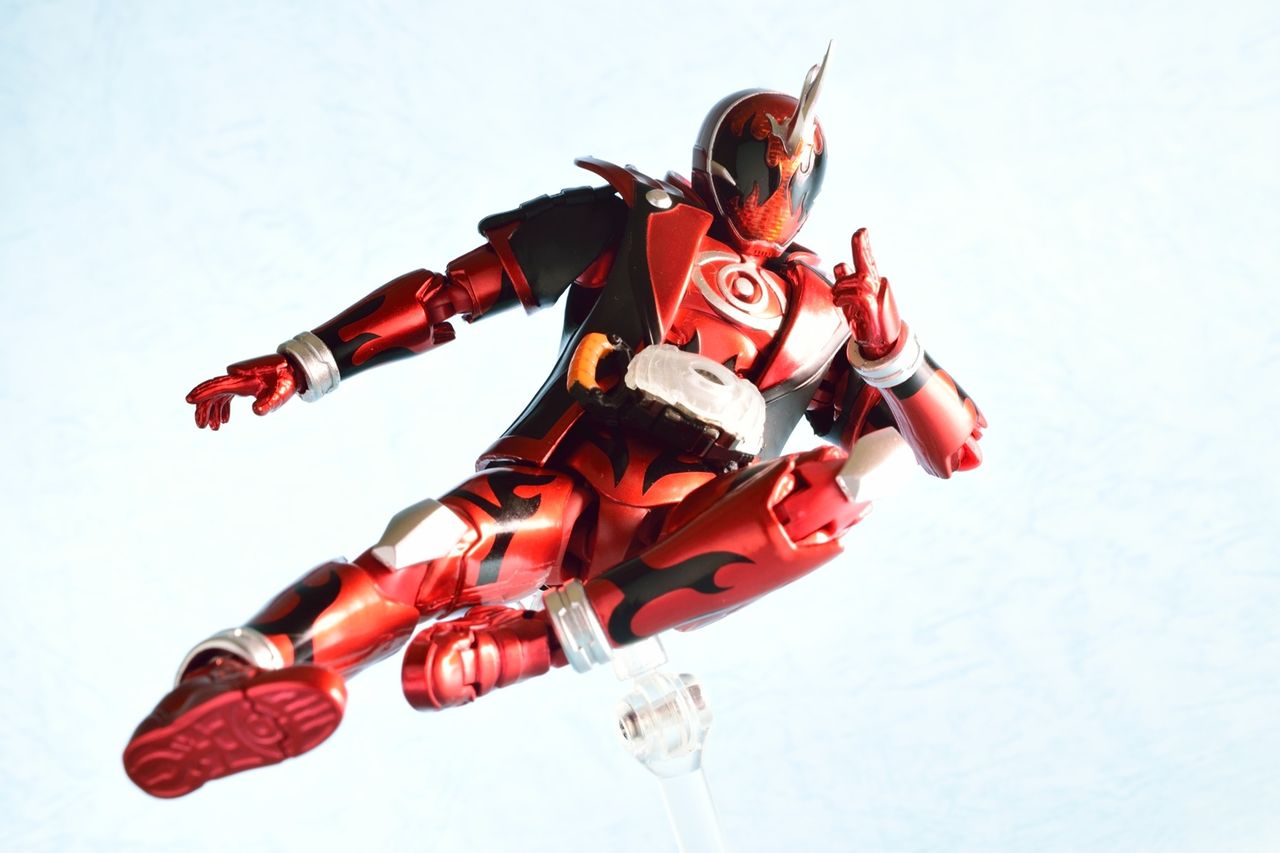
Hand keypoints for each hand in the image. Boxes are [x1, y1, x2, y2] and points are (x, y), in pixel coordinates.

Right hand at [185, 353, 298, 429]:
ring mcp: (239, 381)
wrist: (294, 370)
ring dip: (213, 411)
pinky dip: (223, 407)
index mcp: (241, 380)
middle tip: (202, 426)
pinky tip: (225, 420)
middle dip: (204, 409)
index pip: (216, 386)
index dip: (202, 393)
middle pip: (213, 392)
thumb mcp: (280, 394)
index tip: (188, 401)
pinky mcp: (243, 384)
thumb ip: (268, 403)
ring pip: (218, 395)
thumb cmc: (286, 381)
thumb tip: (256, 411)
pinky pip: (227, 395)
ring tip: (213, 428)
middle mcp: (236, 378)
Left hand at [832, 228, 902, 360]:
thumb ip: (847, 283)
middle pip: (867, 263)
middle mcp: (877, 286)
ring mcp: (876, 296)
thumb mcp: (852, 301)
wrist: (881, 343)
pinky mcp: (872, 307)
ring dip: (840, 289)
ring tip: (838, 300)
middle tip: (860, 232)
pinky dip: (843, 298)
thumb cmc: (867, 321)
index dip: (864, 246)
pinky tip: (840, 304)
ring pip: (855, 281)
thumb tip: (840, 265)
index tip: (862, 231)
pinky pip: (855, 296)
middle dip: (862, 246)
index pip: (868, 260)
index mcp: (873, 282)